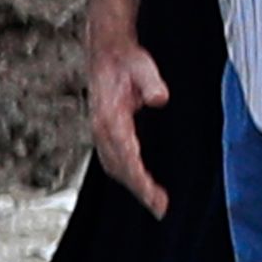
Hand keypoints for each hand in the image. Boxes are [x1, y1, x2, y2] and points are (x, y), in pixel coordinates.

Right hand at [87, 41, 170, 216]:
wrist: (106, 52)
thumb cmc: (127, 61)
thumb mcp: (143, 66)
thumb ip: (152, 83)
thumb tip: (160, 99)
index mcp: (110, 118)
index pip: (126, 157)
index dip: (140, 181)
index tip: (155, 198)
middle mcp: (102, 130)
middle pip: (118, 169)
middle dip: (139, 190)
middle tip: (161, 209)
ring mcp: (101, 132)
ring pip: (113, 167)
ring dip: (132, 185)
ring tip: (153, 201)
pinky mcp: (105, 131)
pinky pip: (112, 160)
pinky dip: (125, 175)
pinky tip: (138, 182)